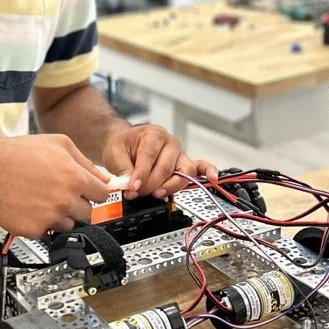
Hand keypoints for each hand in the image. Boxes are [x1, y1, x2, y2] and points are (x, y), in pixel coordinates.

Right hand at [0, 134, 109, 236]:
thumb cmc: (18, 153)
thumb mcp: (59, 144)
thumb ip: (86, 162)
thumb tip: (104, 178)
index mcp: (75, 179)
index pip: (102, 195)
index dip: (94, 191)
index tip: (88, 191)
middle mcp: (65, 201)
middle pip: (88, 213)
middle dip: (78, 204)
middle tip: (60, 193)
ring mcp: (50, 218)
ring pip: (69, 225)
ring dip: (61, 215)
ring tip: (43, 198)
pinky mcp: (34, 230)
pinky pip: (47, 231)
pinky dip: (41, 223)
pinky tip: (31, 207)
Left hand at [101, 124, 217, 199]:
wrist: (126, 144)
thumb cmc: (123, 146)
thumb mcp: (115, 154)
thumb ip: (123, 170)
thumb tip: (130, 185)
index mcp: (153, 134)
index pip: (150, 157)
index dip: (141, 175)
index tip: (132, 188)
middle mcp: (170, 143)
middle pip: (166, 167)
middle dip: (151, 185)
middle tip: (137, 194)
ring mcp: (179, 154)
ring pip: (183, 172)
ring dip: (171, 186)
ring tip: (158, 194)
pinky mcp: (184, 164)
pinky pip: (200, 167)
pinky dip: (208, 172)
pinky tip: (212, 178)